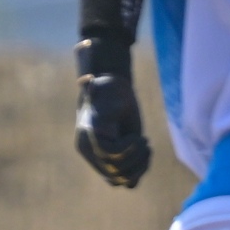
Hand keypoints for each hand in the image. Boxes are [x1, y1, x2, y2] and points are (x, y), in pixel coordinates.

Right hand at [74, 40, 151, 188]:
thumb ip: (94, 78)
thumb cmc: (110, 87)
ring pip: (119, 180)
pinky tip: (144, 155)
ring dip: (138, 168)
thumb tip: (83, 47)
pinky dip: (137, 174)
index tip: (139, 136)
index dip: (128, 151)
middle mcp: (90, 151)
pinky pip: (124, 182)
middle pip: (115, 172)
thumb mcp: (105, 84)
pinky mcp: (111, 165)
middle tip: (144, 141)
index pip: (109, 156)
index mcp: (88, 135)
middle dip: (136, 159)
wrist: (111, 96)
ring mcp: (99, 160)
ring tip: (145, 147)